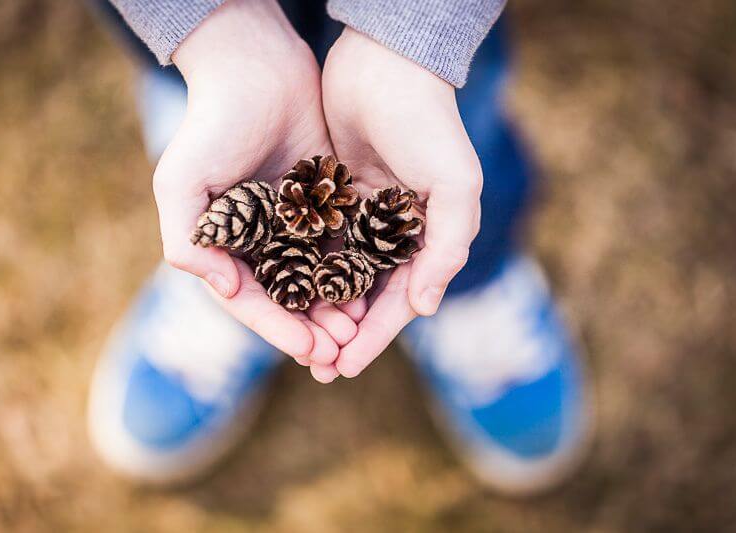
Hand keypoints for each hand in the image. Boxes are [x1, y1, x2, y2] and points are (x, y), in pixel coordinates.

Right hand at [154, 0, 359, 378]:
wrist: (256, 68)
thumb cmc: (211, 124)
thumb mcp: (181, 182)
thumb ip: (187, 240)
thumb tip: (221, 287)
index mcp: (224, 243)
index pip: (250, 299)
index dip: (278, 328)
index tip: (308, 350)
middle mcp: (258, 240)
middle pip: (288, 296)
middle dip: (311, 327)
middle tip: (340, 353)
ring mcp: (292, 223)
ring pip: (317, 277)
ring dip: (335, 306)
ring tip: (358, 329)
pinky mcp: (323, 203)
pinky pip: (340, 244)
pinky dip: (353, 269)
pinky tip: (372, 289)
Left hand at [321, 28, 482, 377]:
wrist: (386, 65)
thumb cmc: (429, 123)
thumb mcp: (455, 184)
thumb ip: (446, 247)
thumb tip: (426, 308)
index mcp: (428, 237)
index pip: (399, 301)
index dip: (374, 338)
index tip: (345, 368)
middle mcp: (394, 232)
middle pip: (365, 296)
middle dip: (343, 333)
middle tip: (316, 367)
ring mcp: (361, 215)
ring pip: (337, 275)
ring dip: (319, 308)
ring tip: (294, 339)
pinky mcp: (332, 195)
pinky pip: (315, 242)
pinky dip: (301, 268)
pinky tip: (280, 291)